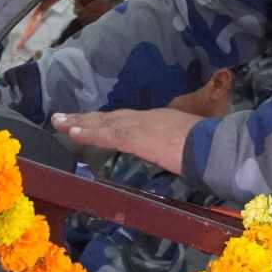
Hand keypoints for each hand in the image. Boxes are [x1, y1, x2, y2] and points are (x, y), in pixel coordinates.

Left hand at [52, 108, 202, 174]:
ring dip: (80, 123)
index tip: (88, 121)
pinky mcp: (134, 136)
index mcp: (158, 121)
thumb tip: (177, 154)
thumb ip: (178, 146)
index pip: (125, 120)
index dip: (105, 121)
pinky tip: (72, 131)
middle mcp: (145, 118)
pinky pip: (106, 133)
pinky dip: (88, 131)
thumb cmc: (208, 145)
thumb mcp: (190, 141)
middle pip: (109, 118)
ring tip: (59, 122)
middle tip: (61, 118)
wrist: (213, 145)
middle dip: (86, 118)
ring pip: (103, 123)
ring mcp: (139, 125)